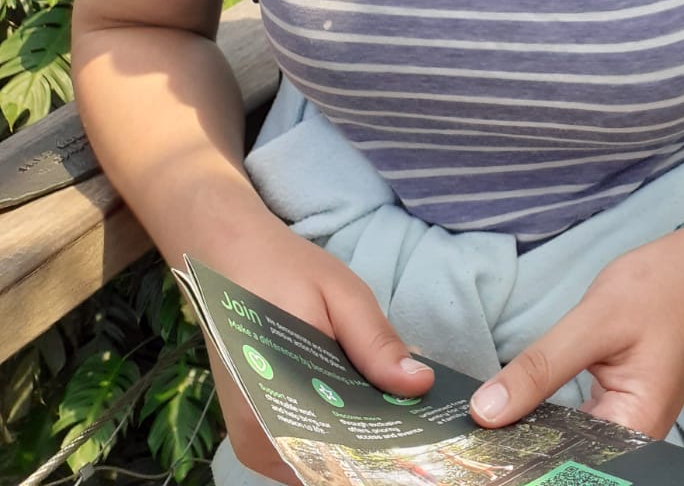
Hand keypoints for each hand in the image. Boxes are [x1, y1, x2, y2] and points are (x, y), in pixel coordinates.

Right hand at [194, 220, 433, 481]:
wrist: (228, 254)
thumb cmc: (284, 270)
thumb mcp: (341, 294)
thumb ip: (375, 343)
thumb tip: (420, 385)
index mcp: (274, 406)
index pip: (340, 455)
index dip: (385, 445)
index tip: (423, 428)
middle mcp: (258, 441)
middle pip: (331, 461)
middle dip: (375, 439)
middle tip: (414, 410)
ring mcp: (253, 443)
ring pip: (319, 455)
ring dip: (356, 434)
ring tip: (394, 403)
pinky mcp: (255, 434)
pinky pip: (304, 444)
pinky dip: (334, 427)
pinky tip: (362, 400)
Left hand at [469, 224, 683, 438]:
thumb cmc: (657, 289)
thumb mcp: (592, 322)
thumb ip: (540, 368)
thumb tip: (485, 411)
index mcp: (635, 428)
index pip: (567, 462)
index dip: (522, 458)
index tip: (476, 448)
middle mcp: (634, 439)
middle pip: (568, 457)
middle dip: (521, 445)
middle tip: (472, 433)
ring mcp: (628, 426)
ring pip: (569, 443)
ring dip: (530, 431)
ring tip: (485, 425)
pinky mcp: (620, 409)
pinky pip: (577, 425)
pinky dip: (547, 416)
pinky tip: (514, 409)